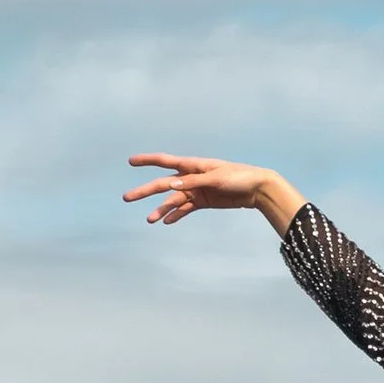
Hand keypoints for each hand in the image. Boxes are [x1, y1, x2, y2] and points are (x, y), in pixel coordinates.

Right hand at [125, 155, 304, 231]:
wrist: (256, 189)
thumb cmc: (238, 177)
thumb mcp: (215, 178)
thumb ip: (193, 182)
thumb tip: (171, 184)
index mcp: (192, 166)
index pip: (165, 161)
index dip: (147, 161)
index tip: (130, 161)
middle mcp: (190, 177)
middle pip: (163, 184)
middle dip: (145, 190)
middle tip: (127, 197)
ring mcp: (195, 190)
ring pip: (173, 200)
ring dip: (161, 209)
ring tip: (149, 219)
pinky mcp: (203, 202)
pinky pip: (185, 209)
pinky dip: (176, 215)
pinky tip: (166, 222)